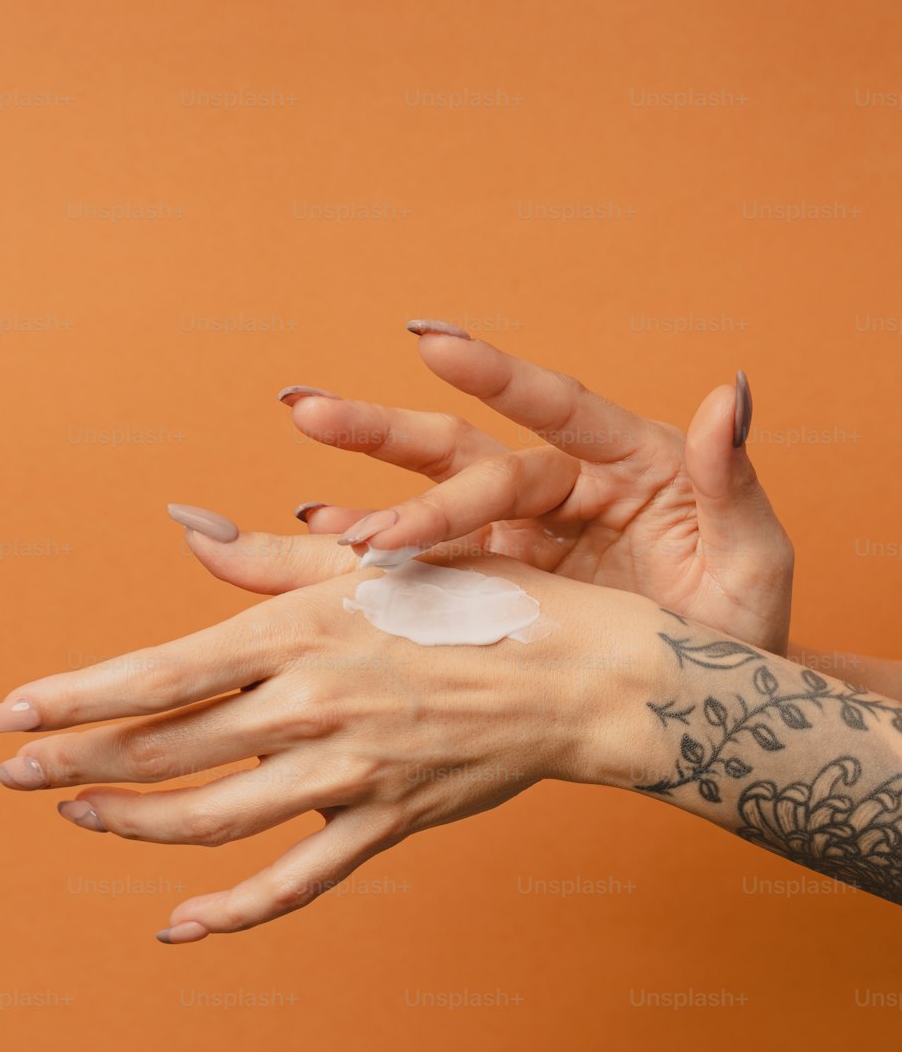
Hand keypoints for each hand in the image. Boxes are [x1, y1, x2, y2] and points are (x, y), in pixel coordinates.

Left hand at [0, 554, 652, 942]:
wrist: (585, 674)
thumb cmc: (483, 601)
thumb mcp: (375, 565)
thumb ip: (269, 559)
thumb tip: (184, 526)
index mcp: (302, 630)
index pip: (156, 675)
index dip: (70, 699)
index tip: (4, 714)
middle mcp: (314, 705)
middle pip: (164, 750)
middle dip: (74, 763)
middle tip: (9, 773)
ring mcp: (350, 773)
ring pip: (213, 820)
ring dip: (134, 824)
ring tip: (78, 815)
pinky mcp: (386, 822)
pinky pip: (296, 882)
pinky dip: (232, 911)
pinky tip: (179, 925)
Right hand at [277, 324, 792, 653]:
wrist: (712, 706)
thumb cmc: (742, 631)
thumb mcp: (755, 561)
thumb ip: (734, 481)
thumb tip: (731, 393)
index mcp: (629, 464)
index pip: (558, 410)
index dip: (496, 377)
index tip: (430, 344)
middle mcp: (565, 489)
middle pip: (468, 451)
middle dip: (387, 436)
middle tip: (310, 411)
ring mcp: (524, 539)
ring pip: (431, 502)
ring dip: (363, 492)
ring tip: (296, 481)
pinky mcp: (497, 586)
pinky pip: (429, 568)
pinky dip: (373, 557)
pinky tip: (316, 543)